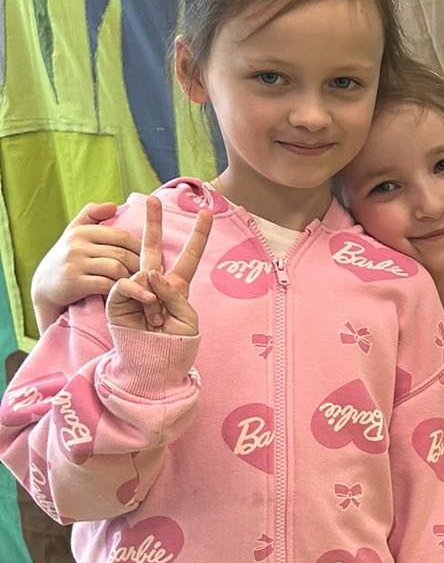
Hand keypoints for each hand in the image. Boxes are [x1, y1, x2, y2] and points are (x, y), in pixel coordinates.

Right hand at [31, 202, 141, 327]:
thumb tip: (114, 205)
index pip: (122, 236)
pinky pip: (106, 285)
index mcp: (82, 231)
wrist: (43, 286)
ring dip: (131, 278)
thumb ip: (92, 215)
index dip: (140, 249)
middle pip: (122, 253)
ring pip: (116, 268)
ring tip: (140, 284)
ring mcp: (75, 263)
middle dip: (139, 266)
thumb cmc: (66, 257)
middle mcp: (77, 245)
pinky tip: (125, 294)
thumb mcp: (74, 232)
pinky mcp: (74, 283)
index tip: (150, 259)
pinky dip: (119, 290)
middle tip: (150, 276)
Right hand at [105, 197, 211, 336]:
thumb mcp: (186, 318)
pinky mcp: (117, 298)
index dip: (198, 235)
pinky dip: (139, 293)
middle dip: (153, 223)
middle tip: (151, 199)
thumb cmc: (175, 344)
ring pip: (143, 271)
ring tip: (156, 320)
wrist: (155, 363)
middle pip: (152, 248)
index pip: (189, 257)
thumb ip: (173, 293)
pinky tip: (147, 305)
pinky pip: (127, 283)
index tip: (206, 212)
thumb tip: (149, 272)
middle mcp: (154, 284)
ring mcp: (135, 289)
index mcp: (177, 287)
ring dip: (155, 299)